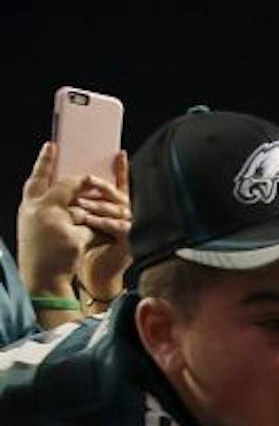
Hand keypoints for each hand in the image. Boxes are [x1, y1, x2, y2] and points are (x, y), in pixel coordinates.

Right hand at [17, 142, 92, 295]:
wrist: (42, 280)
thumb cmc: (43, 254)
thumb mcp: (42, 226)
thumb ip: (52, 209)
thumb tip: (74, 194)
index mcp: (29, 207)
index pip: (36, 178)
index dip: (44, 161)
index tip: (52, 145)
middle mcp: (38, 211)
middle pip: (63, 187)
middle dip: (80, 183)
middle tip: (92, 178)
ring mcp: (53, 223)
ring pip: (82, 209)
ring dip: (93, 215)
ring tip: (101, 216)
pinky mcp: (69, 236)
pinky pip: (91, 229)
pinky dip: (96, 234)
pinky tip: (99, 240)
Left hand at [73, 151, 129, 301]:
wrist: (95, 273)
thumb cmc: (89, 246)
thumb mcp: (85, 218)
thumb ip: (85, 201)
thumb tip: (72, 180)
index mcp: (118, 207)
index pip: (121, 184)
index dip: (122, 169)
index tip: (119, 153)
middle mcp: (128, 215)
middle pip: (119, 195)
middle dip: (103, 187)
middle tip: (88, 180)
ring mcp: (132, 228)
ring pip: (118, 210)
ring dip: (99, 205)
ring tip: (82, 203)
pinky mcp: (131, 243)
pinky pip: (119, 227)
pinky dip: (104, 223)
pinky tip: (90, 220)